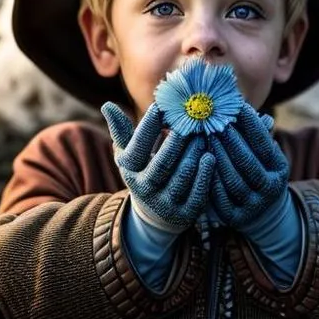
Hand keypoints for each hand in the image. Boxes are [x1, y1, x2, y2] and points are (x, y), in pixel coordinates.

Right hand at [101, 101, 215, 231]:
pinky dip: (204, 176)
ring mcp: (166, 204)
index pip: (136, 149)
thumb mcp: (129, 154)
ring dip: (192, 155)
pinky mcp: (186, 214)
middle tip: (190, 121)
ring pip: (181, 178)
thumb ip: (121, 131)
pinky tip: (210, 157)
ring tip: (202, 135)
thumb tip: (107, 104)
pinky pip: (197, 195)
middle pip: (161, 164)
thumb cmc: (144, 170)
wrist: (155, 214)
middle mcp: (145, 189)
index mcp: (130, 171)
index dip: (147, 128)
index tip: (159, 106)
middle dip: (176, 142)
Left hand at [210, 103, 288, 228]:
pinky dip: (210, 178)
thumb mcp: (265, 156)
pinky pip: (220, 197)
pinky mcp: (235, 218)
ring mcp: (253, 206)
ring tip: (205, 137)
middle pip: (247, 161)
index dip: (250, 124)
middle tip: (214, 120)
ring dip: (217, 156)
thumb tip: (241, 105)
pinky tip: (200, 161)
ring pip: (232, 179)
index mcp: (280, 170)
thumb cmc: (259, 172)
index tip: (236, 106)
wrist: (263, 214)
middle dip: (230, 138)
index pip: (264, 144)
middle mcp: (270, 189)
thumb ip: (255, 134)